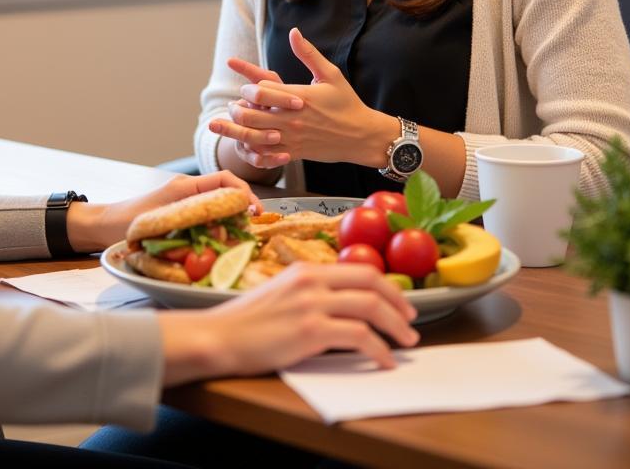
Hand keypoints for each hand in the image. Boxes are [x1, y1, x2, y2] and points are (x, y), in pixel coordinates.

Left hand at [67, 171, 261, 253]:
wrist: (104, 227)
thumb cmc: (125, 222)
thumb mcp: (161, 222)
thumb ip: (191, 225)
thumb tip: (222, 233)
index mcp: (185, 186)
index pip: (225, 179)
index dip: (244, 193)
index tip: (255, 213)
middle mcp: (188, 192)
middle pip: (226, 194)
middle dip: (241, 211)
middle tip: (250, 232)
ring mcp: (185, 204)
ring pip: (218, 208)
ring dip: (230, 223)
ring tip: (237, 241)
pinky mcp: (181, 217)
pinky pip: (206, 220)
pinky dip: (217, 231)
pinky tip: (219, 246)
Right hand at [159, 262, 419, 384]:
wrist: (219, 336)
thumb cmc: (244, 322)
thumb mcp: (280, 294)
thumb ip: (309, 293)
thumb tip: (341, 306)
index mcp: (304, 269)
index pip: (358, 269)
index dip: (386, 286)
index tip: (399, 302)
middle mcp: (311, 280)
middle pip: (371, 283)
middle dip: (398, 303)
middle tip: (410, 322)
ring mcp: (311, 304)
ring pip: (370, 307)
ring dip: (396, 327)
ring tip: (406, 342)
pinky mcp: (311, 331)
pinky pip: (359, 336)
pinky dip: (379, 350)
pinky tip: (384, 361)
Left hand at [209, 28, 392, 169]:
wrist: (362, 136)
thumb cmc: (347, 103)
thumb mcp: (330, 74)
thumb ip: (308, 53)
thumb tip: (293, 31)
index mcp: (299, 97)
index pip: (262, 91)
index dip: (250, 87)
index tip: (248, 86)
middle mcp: (292, 119)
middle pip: (252, 114)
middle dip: (237, 108)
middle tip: (233, 104)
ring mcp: (292, 138)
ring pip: (254, 137)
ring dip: (236, 130)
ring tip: (222, 124)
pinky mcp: (294, 153)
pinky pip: (266, 156)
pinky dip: (252, 150)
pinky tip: (243, 146)